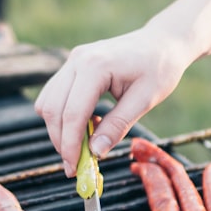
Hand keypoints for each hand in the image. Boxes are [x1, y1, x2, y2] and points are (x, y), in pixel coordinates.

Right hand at [34, 25, 196, 175]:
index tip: (75, 168)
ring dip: (59, 130)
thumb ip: (118, 126)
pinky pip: (54, 95)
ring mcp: (72, 61)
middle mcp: (77, 60)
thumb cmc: (159, 67)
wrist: (162, 42)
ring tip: (82, 146)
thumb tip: (95, 153)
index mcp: (95, 66)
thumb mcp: (144, 100)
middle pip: (53, 109)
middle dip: (61, 141)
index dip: (70, 145)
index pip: (72, 113)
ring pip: (48, 103)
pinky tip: (85, 126)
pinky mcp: (72, 66)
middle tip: (74, 166)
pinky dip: (63, 116)